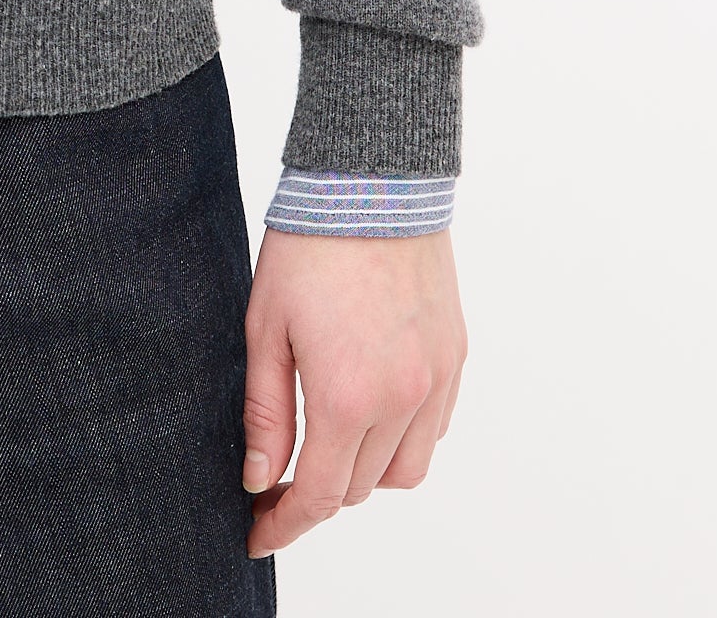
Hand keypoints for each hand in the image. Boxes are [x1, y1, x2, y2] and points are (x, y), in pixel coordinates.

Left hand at [241, 226, 464, 557]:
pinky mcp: (456, 358)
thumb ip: (265, 412)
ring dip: (366, 471)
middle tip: (280, 476)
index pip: (320, 496)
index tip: (260, 534)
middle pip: (360, 488)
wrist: (373, 182)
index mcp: (348, 397)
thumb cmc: (310, 245)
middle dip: (318, 491)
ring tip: (329, 441)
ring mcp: (436, 381)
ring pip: (405, 471)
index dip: (286, 525)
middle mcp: (402, 400)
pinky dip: (404, 438)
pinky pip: (434, 430)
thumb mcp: (265, 328)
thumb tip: (261, 478)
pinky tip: (371, 410)